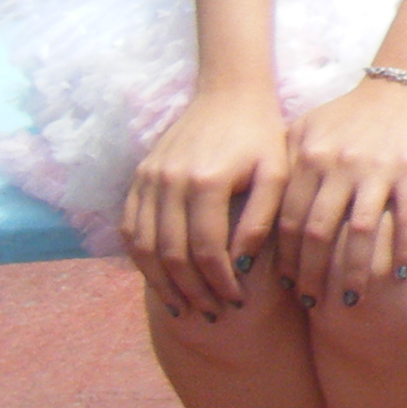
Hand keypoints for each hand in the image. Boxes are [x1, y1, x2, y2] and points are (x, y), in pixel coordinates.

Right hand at [122, 83, 289, 319]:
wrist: (228, 94)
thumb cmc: (262, 136)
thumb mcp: (276, 174)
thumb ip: (260, 219)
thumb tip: (242, 265)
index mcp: (208, 182)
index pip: (207, 249)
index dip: (219, 281)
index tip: (235, 302)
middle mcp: (170, 182)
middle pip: (172, 253)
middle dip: (191, 290)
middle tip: (210, 313)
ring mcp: (149, 179)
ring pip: (144, 246)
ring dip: (162, 282)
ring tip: (183, 307)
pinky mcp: (139, 177)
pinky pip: (130, 227)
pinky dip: (141, 259)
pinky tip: (159, 278)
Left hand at [277, 75, 406, 306]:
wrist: (401, 82)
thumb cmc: (350, 111)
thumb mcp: (306, 128)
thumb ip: (284, 164)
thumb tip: (260, 211)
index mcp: (307, 158)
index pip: (288, 220)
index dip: (286, 259)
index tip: (287, 287)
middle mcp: (337, 166)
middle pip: (319, 233)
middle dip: (313, 275)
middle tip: (313, 304)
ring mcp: (376, 169)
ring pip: (359, 232)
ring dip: (354, 272)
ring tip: (351, 302)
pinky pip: (406, 217)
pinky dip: (403, 247)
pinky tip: (401, 274)